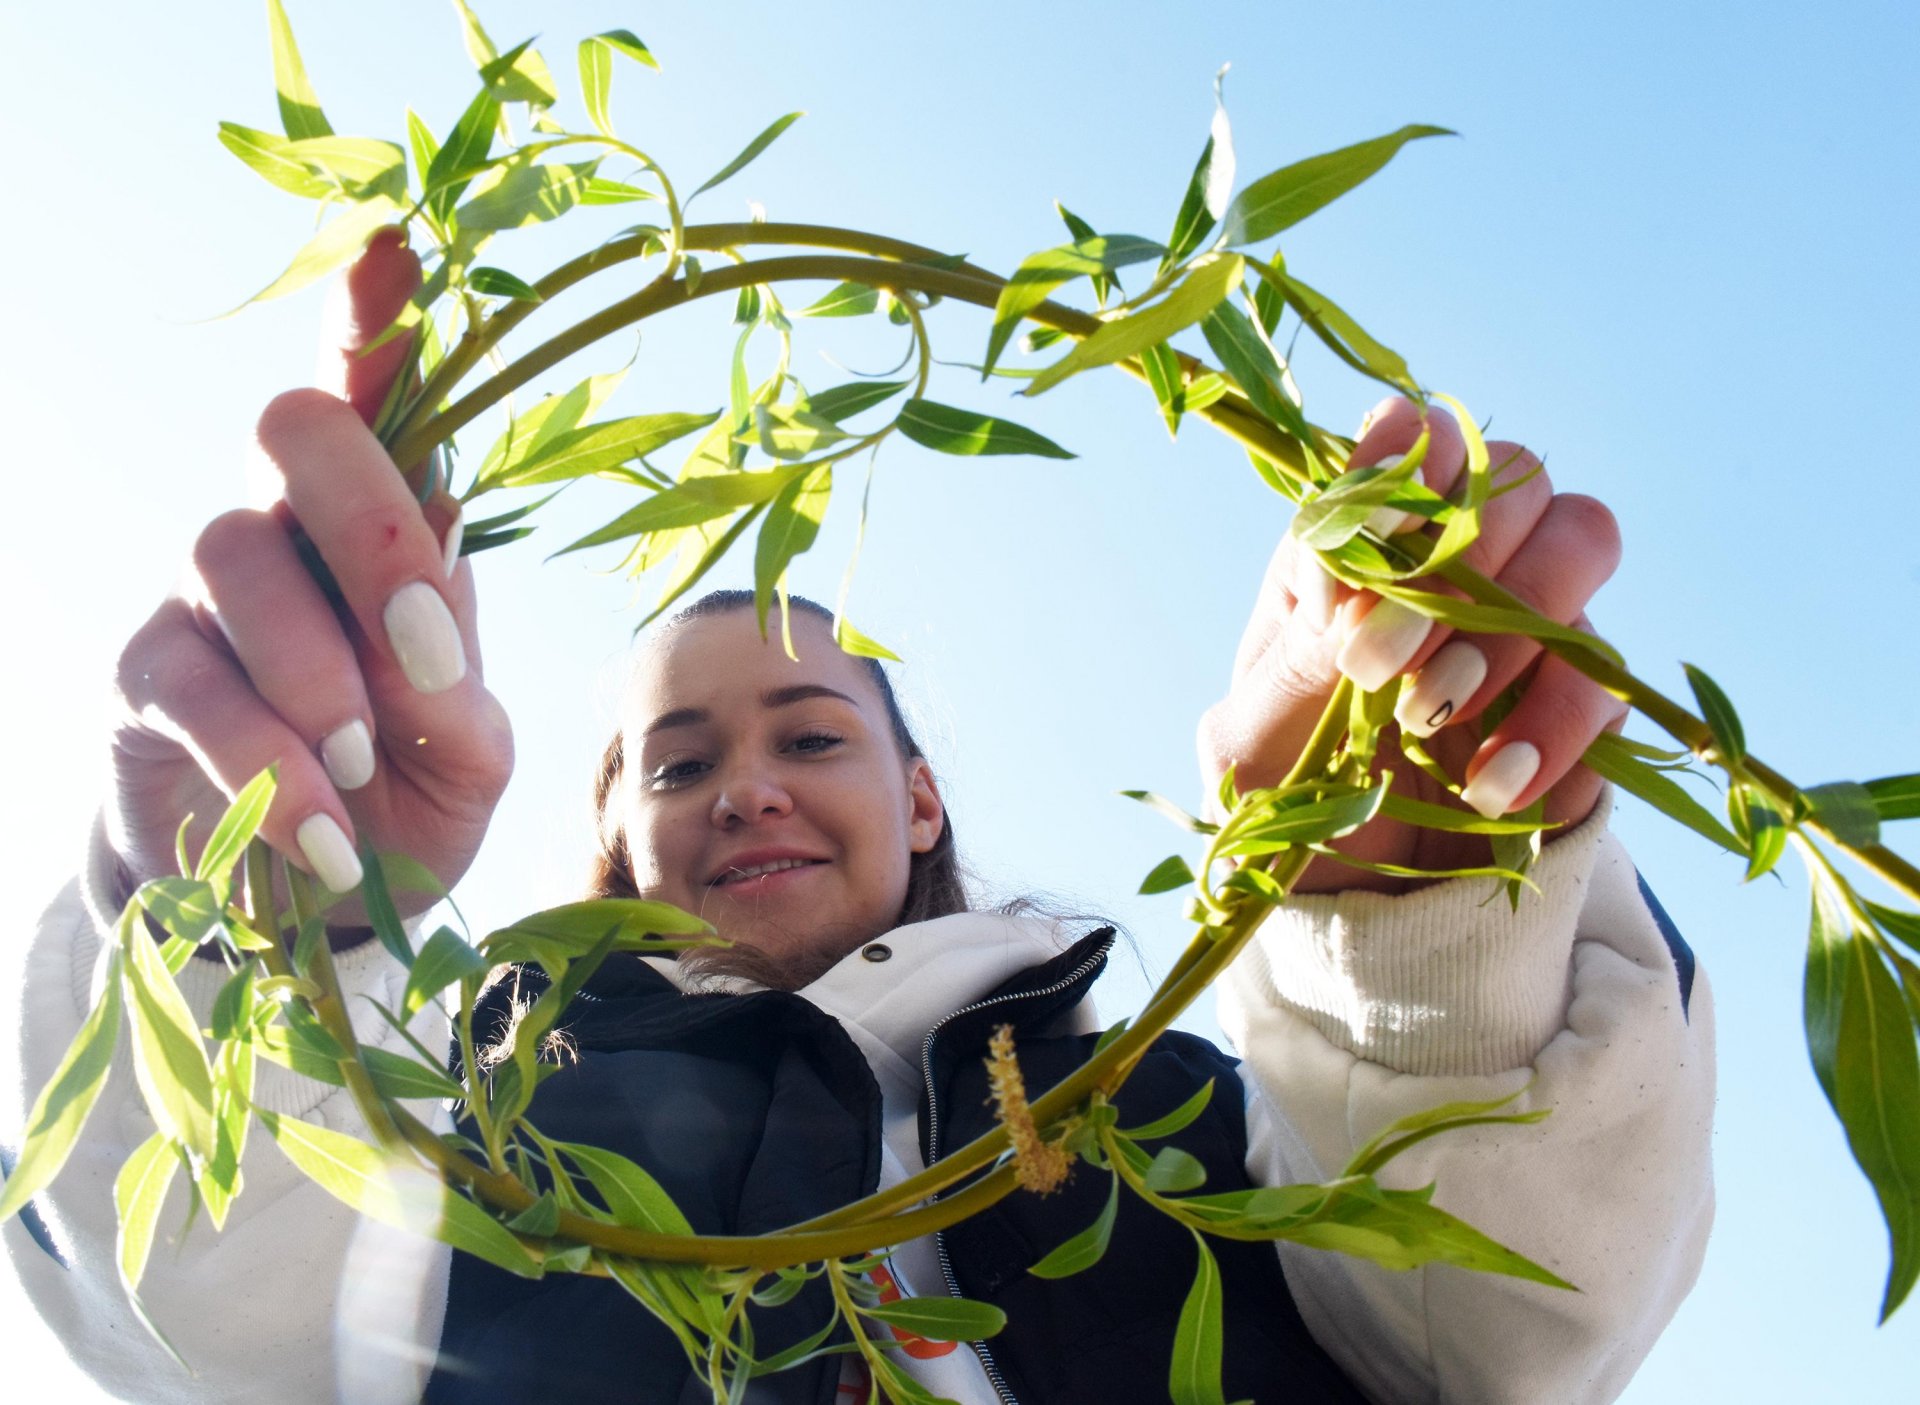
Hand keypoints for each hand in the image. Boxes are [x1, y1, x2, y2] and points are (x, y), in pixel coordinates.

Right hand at [108, 230, 512, 915]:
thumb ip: (458, 686)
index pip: (372, 396)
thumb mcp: (466, 749)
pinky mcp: (144, 675)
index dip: (378, 317)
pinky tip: (318, 837)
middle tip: (427, 658)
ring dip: (318, 673)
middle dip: (376, 535)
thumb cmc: (407, 795)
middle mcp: (287, 528)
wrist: (317, 904)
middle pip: (296, 431)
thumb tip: (426, 624)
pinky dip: (270, 767)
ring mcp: (202, 593)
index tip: (402, 240)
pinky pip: (194, 686)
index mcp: (386, 526)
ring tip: (359, 764)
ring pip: (236, 554)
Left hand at [1198, 396, 1625, 894]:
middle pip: (1515, 475)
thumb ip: (1296, 654)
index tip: (1380, 524)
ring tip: (1431, 719)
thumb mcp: (1254, 741)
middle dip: (1459, 557)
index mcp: (1357, 544)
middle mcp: (1453, 559)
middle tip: (1384, 660)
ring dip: (1513, 625)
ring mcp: (1526, 620)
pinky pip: (1606, 676)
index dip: (1407, 461)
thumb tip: (1348, 576)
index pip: (1410, 442)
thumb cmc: (1284, 798)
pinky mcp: (1581, 698)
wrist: (1354, 899)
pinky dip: (1553, 725)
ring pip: (1581, 543)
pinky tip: (1491, 787)